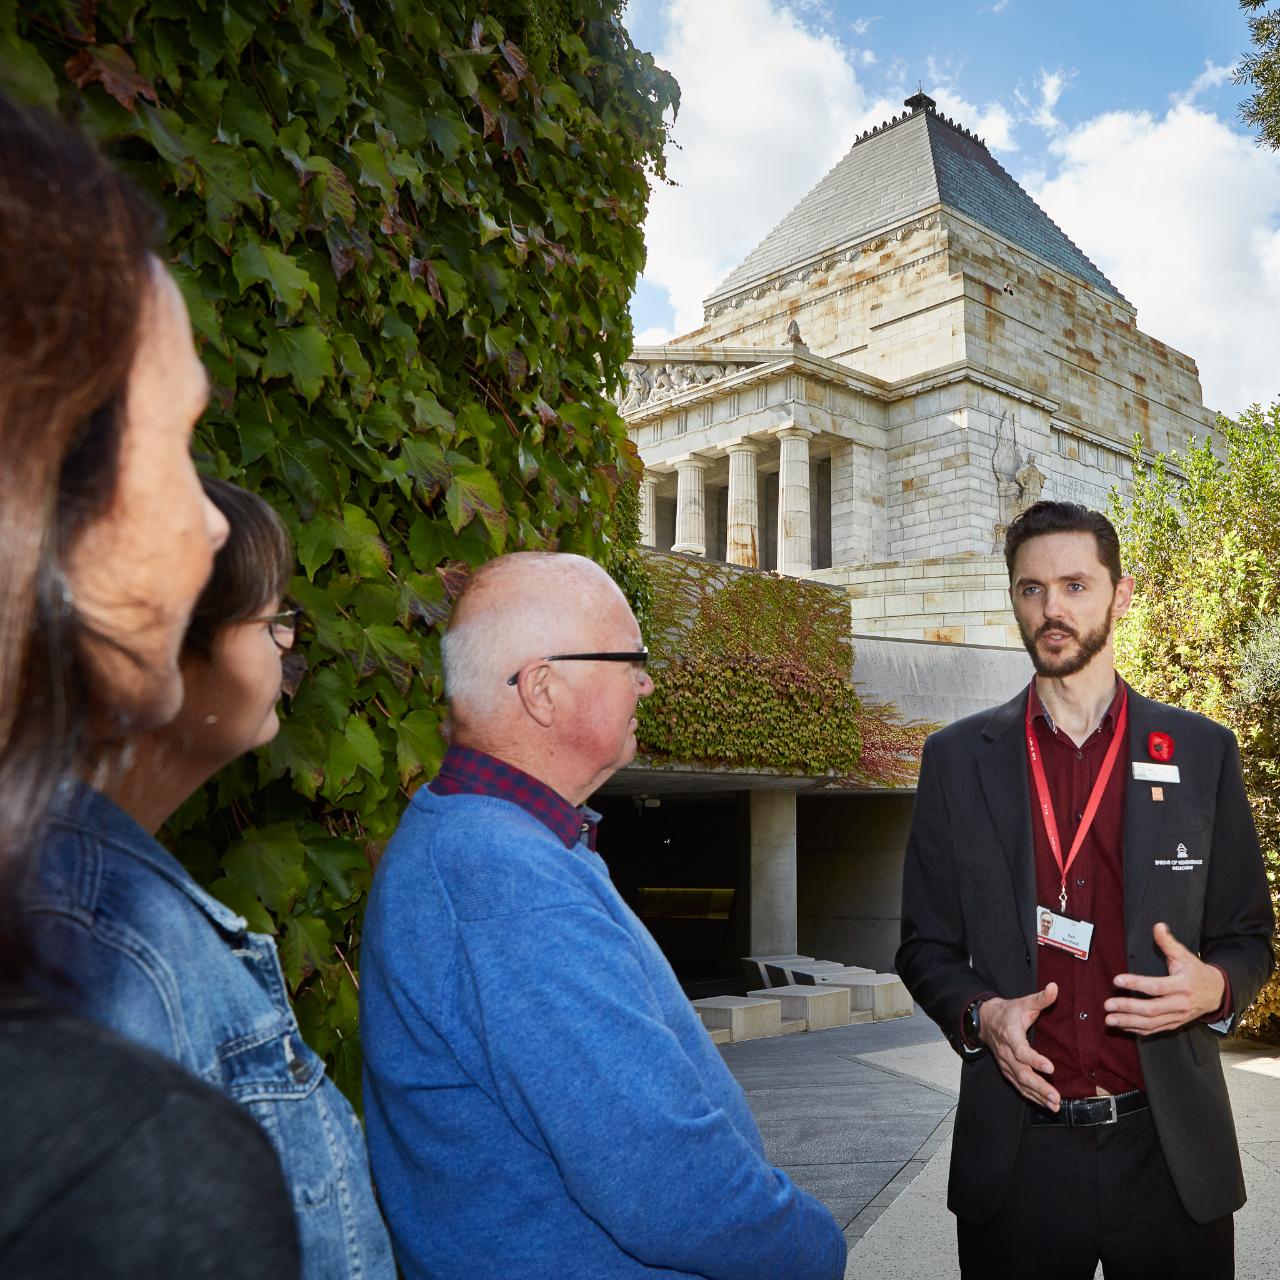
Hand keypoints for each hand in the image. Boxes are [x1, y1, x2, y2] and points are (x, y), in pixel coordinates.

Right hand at [977, 984, 1059, 1110]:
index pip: (1021, 1050)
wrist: (986, 1021)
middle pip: (1021, 1073)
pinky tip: (1046, 1104)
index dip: (1035, 1060)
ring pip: (1020, 1083)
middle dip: (1039, 1086)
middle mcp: (1006, 1052)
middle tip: (1056, 1096)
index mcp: (1010, 1034)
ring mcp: (1005, 1064)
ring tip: (1055, 1105)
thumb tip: (1055, 987)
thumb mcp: (1023, 1002)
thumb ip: (1040, 998)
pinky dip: (1032, 1097)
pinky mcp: (1007, 1071)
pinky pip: (1019, 1087)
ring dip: (1037, 1095)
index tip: (1050, 1068)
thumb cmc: (1009, 1012)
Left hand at [1105, 922, 1224, 1035]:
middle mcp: (1180, 1004)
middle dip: (1128, 1007)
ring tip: (1109, 1019)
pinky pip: (1154, 1030)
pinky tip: (1122, 1026)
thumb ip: (1168, 942)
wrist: (1216, 993)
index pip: (1157, 986)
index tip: (1117, 980)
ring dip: (1128, 1022)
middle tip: (1107, 1004)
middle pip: (1152, 1009)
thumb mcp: (1185, 955)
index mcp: (1182, 986)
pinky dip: (1137, 1030)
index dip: (1136, 983)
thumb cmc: (1196, 972)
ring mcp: (1177, 1017)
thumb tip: (1158, 925)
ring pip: (1151, 1024)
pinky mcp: (1174, 1025)